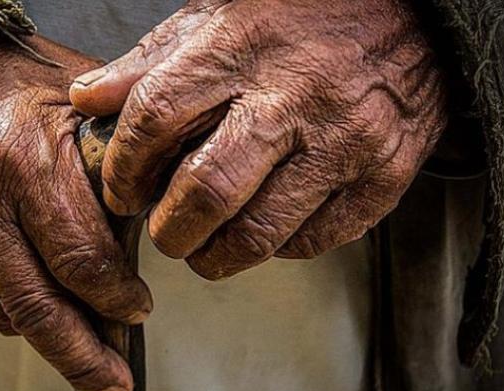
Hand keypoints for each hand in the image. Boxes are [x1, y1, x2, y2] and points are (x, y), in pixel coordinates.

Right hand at [0, 6, 150, 390]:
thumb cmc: (5, 81)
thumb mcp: (75, 101)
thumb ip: (115, 162)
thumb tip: (155, 221)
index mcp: (23, 158)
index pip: (81, 259)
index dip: (117, 298)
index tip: (137, 310)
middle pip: (36, 308)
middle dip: (82, 357)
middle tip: (111, 385)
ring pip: (2, 313)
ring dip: (47, 330)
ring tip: (78, 333)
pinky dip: (6, 302)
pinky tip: (26, 283)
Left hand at [70, 0, 446, 278]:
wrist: (415, 18)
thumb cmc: (302, 17)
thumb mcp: (219, 16)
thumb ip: (149, 61)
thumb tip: (88, 99)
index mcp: (241, 48)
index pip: (156, 118)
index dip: (124, 168)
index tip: (122, 191)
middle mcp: (294, 98)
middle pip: (207, 191)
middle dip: (169, 231)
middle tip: (162, 233)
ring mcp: (345, 143)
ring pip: (259, 232)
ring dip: (215, 255)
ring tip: (202, 246)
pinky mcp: (383, 180)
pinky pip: (311, 241)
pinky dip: (274, 248)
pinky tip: (262, 227)